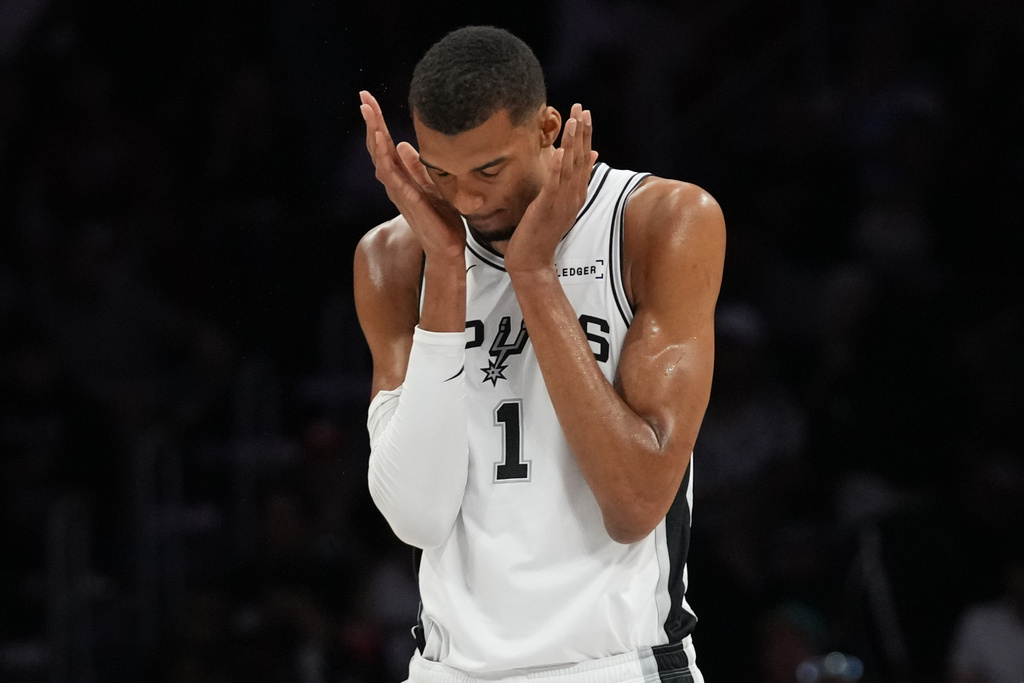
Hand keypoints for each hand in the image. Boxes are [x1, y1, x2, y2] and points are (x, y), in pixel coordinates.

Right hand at [359, 91, 464, 258]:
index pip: (385, 145)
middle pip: (379, 148)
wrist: (448, 249)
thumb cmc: (441, 221)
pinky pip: (395, 179)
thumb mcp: (432, 186)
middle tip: (364, 97)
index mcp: (402, 178)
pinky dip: (387, 160)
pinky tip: (384, 143)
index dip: (377, 122)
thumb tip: (404, 146)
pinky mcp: (411, 203)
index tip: (368, 98)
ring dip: (375, 136)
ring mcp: (401, 193)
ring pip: (382, 160)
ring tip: (369, 113)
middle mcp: (396, 184)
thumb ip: (417, 168)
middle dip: (372, 122)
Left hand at [505, 104, 597, 274]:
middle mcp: (573, 196)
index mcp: (576, 194)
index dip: (585, 135)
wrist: (532, 260)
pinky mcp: (547, 208)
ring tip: (574, 120)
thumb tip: (587, 159)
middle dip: (582, 132)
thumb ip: (571, 182)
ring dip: (573, 143)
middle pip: (581, 159)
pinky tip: (559, 151)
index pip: (584, 159)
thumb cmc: (542, 232)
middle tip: (582, 108)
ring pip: (570, 167)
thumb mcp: (559, 203)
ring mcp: (562, 203)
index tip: (585, 113)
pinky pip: (554, 185)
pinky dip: (558, 168)